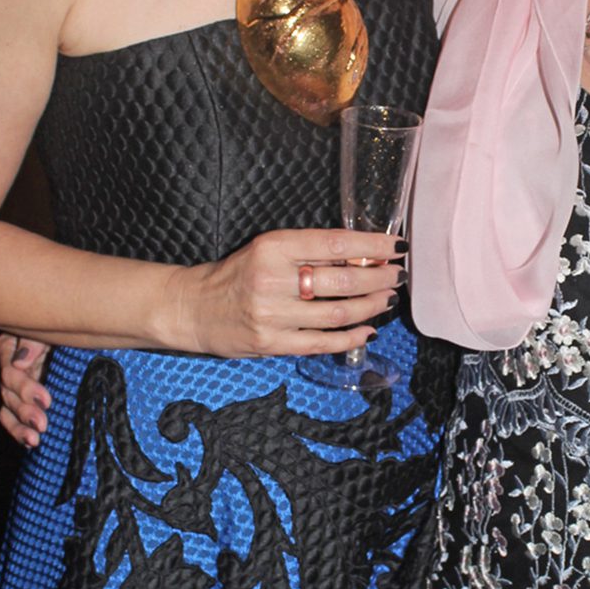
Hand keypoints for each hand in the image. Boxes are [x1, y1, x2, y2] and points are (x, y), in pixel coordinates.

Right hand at [0, 334, 51, 447]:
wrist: (77, 340)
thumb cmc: (62, 330)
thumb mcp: (50, 331)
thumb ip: (34, 341)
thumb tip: (20, 361)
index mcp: (10, 347)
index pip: (8, 369)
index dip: (24, 387)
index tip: (45, 400)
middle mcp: (8, 367)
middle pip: (7, 392)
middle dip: (24, 410)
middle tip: (42, 423)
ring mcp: (13, 386)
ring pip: (7, 408)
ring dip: (20, 425)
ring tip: (34, 439)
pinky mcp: (21, 401)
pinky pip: (12, 419)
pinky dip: (19, 431)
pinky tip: (31, 443)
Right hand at [167, 227, 403, 358]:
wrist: (194, 308)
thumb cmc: (236, 274)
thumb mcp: (268, 249)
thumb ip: (309, 252)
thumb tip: (363, 257)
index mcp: (273, 247)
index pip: (335, 244)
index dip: (372, 247)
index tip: (395, 247)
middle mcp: (272, 280)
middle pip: (343, 281)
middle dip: (379, 279)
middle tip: (396, 276)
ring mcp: (272, 315)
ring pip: (338, 313)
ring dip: (371, 306)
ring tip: (386, 299)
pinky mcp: (272, 344)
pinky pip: (323, 342)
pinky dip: (352, 337)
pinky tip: (369, 329)